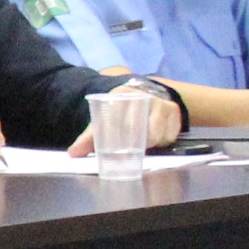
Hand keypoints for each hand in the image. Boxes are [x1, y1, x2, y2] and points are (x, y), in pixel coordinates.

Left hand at [62, 87, 187, 155]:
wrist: (148, 96)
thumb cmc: (121, 111)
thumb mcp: (105, 119)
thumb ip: (89, 138)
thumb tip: (73, 153)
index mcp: (121, 94)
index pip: (115, 117)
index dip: (112, 135)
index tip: (109, 150)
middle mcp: (144, 96)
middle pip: (137, 127)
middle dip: (131, 144)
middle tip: (125, 154)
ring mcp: (161, 104)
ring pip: (154, 135)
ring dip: (147, 145)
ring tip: (140, 148)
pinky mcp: (174, 113)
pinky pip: (167, 137)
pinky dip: (160, 143)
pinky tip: (153, 142)